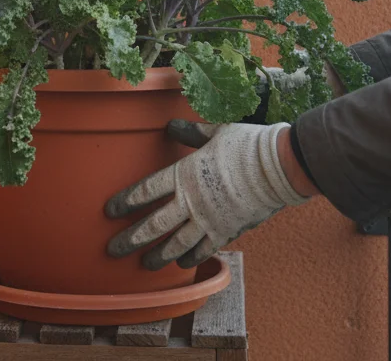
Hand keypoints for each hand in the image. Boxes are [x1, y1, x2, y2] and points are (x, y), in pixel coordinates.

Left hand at [104, 120, 308, 270]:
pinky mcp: (227, 231)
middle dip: (131, 239)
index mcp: (184, 174)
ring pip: (176, 244)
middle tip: (113, 250)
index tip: (110, 211)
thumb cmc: (247, 145)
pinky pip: (204, 249)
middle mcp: (191, 201)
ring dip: (157, 255)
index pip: (146, 191)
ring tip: (144, 264)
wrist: (280, 167)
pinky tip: (181, 264)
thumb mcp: (215, 132)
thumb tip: (171, 125)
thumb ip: (190, 134)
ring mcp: (209, 219)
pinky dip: (191, 258)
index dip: (126, 202)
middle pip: (154, 224)